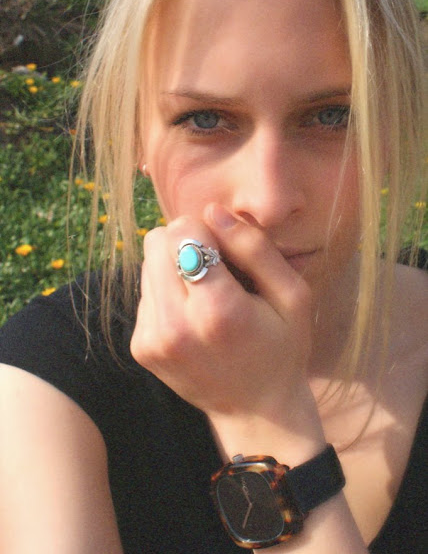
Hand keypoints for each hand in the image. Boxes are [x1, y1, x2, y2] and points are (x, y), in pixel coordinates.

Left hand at [130, 203, 313, 420]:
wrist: (256, 412)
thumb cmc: (282, 350)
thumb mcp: (292, 297)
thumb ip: (255, 248)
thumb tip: (213, 211)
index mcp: (217, 310)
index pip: (184, 231)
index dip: (208, 231)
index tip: (229, 254)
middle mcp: (174, 326)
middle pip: (156, 241)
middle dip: (185, 242)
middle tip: (216, 270)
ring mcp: (152, 339)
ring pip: (146, 262)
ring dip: (174, 267)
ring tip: (206, 296)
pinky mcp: (141, 347)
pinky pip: (145, 291)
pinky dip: (167, 292)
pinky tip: (193, 316)